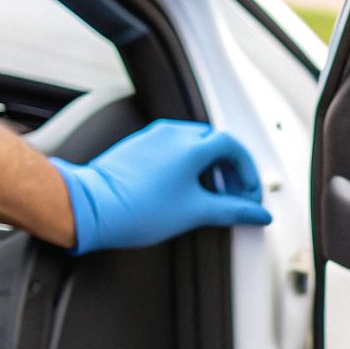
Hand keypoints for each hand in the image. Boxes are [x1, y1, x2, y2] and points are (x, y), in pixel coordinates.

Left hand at [52, 119, 270, 253]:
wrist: (92, 208)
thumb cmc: (137, 209)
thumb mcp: (195, 213)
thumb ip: (232, 211)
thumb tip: (256, 215)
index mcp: (192, 146)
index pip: (234, 148)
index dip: (248, 172)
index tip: (249, 195)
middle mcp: (174, 134)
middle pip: (217, 143)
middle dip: (231, 169)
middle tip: (235, 196)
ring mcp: (154, 137)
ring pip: (195, 144)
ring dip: (210, 167)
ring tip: (211, 195)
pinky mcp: (139, 146)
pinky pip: (174, 148)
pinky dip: (188, 165)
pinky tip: (184, 189)